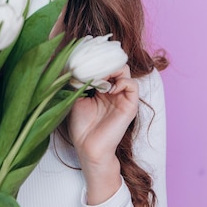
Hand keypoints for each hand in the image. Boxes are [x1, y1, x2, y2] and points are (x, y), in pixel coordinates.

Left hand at [67, 64, 138, 203]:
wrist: (88, 147)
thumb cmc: (81, 125)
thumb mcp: (75, 97)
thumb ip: (79, 80)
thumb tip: (74, 62)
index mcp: (101, 87)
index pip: (104, 64)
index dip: (96, 59)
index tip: (84, 59)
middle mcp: (113, 89)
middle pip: (114, 63)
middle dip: (103, 62)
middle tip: (92, 67)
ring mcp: (122, 96)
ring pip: (124, 70)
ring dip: (112, 69)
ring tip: (100, 78)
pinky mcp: (130, 105)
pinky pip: (133, 85)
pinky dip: (122, 82)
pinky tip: (110, 90)